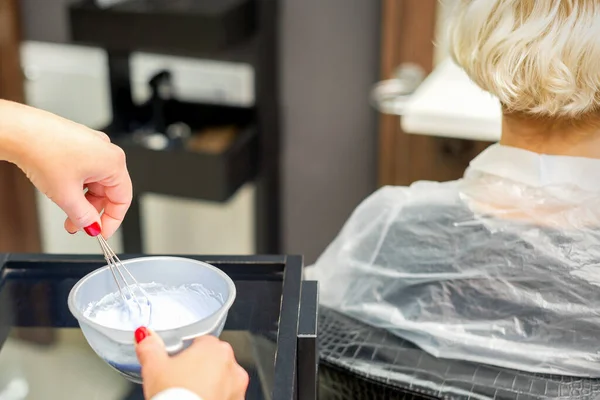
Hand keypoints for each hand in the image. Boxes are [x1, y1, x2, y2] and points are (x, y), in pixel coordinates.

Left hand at [0, 100, 131, 237]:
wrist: (18, 131)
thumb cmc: (43, 151)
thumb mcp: (66, 195)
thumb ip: (84, 216)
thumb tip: (93, 226)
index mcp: (113, 162)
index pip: (122, 199)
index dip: (112, 220)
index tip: (101, 232)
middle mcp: (107, 151)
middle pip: (108, 191)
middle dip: (92, 211)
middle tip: (78, 225)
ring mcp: (92, 145)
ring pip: (95, 181)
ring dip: (82, 200)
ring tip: (66, 209)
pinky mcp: (78, 143)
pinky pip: (85, 170)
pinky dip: (76, 185)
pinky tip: (61, 191)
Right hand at [135, 327, 248, 399]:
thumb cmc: (175, 397)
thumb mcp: (154, 368)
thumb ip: (149, 347)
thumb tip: (144, 335)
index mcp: (214, 348)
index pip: (201, 341)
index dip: (186, 352)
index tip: (177, 363)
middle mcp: (231, 364)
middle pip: (213, 359)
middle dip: (199, 368)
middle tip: (181, 381)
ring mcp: (237, 385)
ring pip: (223, 378)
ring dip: (211, 383)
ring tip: (190, 394)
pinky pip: (228, 396)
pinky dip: (217, 397)